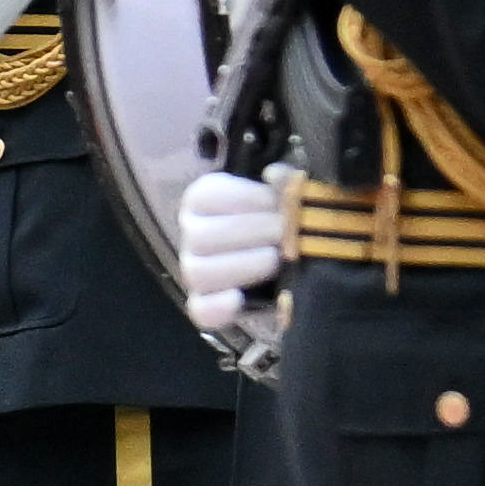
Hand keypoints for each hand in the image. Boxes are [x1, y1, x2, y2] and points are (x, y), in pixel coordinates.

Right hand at [168, 160, 285, 341]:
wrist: (291, 261)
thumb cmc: (282, 222)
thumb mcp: (284, 198)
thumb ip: (283, 184)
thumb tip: (278, 175)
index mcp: (204, 202)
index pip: (204, 196)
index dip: (242, 199)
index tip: (275, 204)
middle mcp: (193, 236)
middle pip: (200, 236)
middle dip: (249, 234)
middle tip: (285, 234)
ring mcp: (196, 273)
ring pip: (197, 272)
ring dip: (241, 266)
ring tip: (275, 260)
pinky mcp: (206, 307)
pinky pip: (199, 310)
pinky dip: (218, 307)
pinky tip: (240, 299)